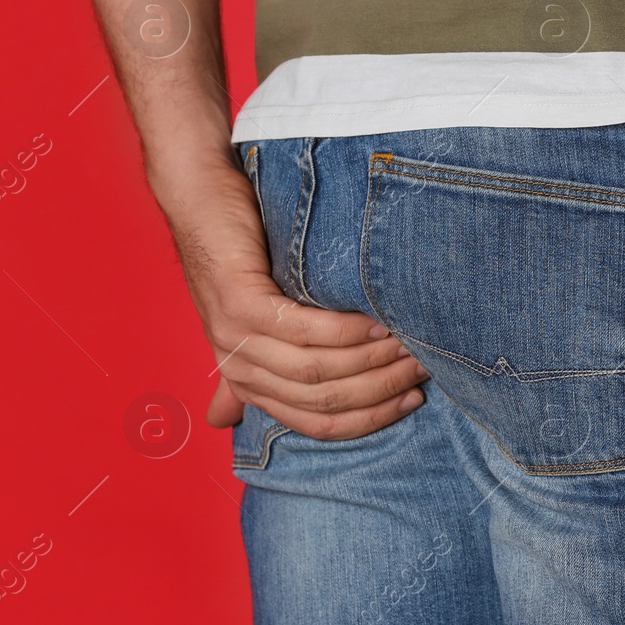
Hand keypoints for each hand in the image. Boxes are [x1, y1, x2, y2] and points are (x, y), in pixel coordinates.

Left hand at [158, 157, 430, 439]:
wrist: (202, 200)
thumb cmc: (239, 253)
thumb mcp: (252, 316)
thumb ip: (254, 367)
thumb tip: (227, 420)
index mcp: (246, 380)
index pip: (316, 423)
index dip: (369, 417)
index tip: (413, 399)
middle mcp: (238, 367)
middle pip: (322, 399)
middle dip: (380, 388)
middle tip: (422, 368)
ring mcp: (235, 336)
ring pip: (315, 369)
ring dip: (371, 360)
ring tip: (409, 344)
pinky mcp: (238, 303)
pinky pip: (301, 330)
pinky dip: (344, 331)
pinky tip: (376, 322)